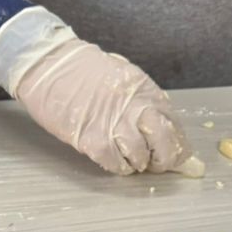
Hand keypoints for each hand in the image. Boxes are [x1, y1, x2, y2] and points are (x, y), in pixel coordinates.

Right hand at [12, 39, 193, 174]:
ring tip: (130, 159)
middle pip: (165, 145)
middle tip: (156, 164)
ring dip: (137, 163)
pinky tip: (114, 160)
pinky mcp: (91, 138)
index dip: (179, 148)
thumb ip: (145, 102)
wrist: (52, 65)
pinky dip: (117, 166)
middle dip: (165, 160)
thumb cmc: (85, 70)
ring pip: (140, 157)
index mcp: (147, 92)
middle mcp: (136, 108)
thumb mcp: (126, 78)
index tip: (180, 158)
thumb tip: (162, 128)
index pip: (175, 127)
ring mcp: (114, 124)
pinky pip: (114, 162)